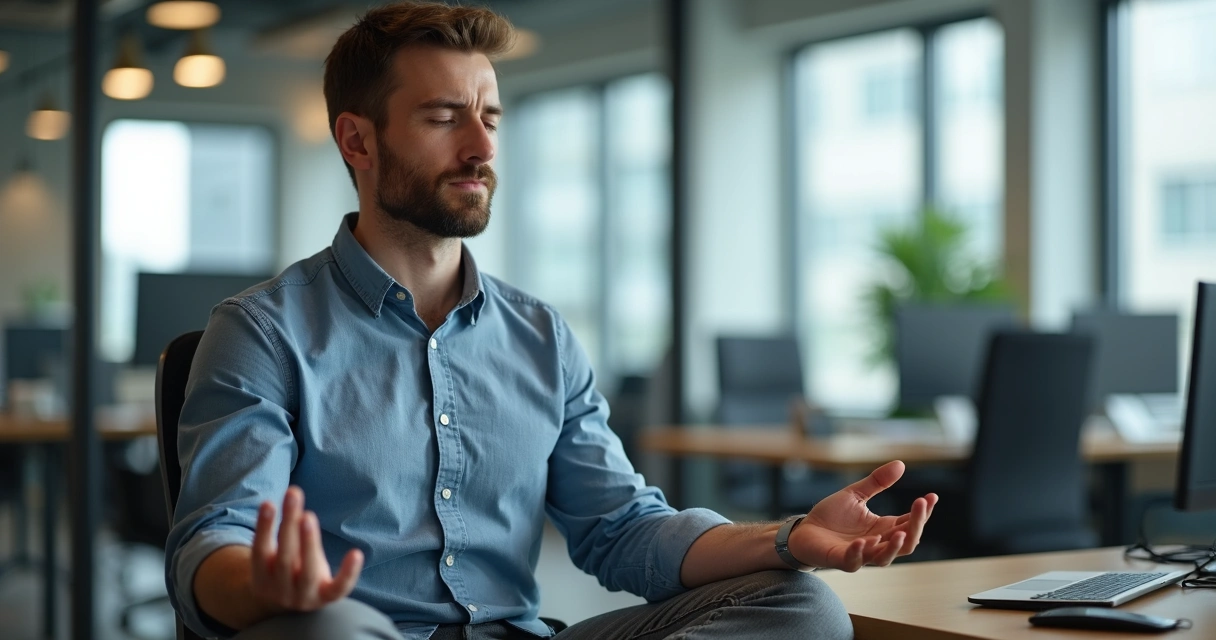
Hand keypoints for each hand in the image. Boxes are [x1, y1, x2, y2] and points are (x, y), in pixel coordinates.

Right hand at [250, 486, 363, 611]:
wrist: (294, 605)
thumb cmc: (288, 569)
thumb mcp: (280, 553)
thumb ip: (287, 529)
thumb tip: (294, 495)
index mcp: (263, 577)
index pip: (261, 551)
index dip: (264, 528)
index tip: (267, 503)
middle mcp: (281, 590)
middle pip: (284, 558)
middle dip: (289, 526)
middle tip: (293, 496)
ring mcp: (304, 597)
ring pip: (307, 571)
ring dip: (308, 542)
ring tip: (307, 515)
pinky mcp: (328, 599)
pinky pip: (339, 588)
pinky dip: (348, 572)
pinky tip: (356, 553)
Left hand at [789, 460, 936, 571]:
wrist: (803, 531)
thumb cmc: (831, 516)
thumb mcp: (855, 494)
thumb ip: (877, 482)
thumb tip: (901, 464)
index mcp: (883, 528)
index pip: (910, 523)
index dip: (923, 512)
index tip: (932, 496)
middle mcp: (876, 544)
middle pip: (906, 542)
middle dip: (916, 525)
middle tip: (920, 505)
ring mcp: (860, 554)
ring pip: (885, 558)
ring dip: (894, 546)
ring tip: (900, 531)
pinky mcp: (840, 560)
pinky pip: (854, 562)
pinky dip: (859, 552)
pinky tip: (863, 541)